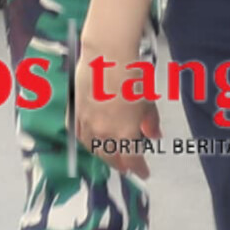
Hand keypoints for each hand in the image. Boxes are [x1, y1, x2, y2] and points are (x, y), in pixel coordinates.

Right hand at [73, 40, 158, 163]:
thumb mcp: (148, 100)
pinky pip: (78, 133)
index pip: (131, 160)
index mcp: (124, 134)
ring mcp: (86, 122)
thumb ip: (150, 121)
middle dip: (119, 164)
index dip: (139, 169)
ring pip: (92, 147)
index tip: (144, 173)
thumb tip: (154, 136)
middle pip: (110, 157)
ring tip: (109, 154)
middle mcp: (103, 133)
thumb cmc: (133, 76)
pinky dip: (86, 140)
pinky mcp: (75, 110)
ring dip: (102, 154)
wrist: (107, 56)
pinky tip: (90, 140)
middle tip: (126, 166)